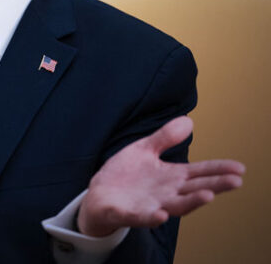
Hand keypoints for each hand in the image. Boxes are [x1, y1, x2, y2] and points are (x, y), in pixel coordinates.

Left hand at [77, 116, 244, 236]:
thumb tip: (189, 121)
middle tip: (236, 181)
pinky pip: (142, 217)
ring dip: (191, 202)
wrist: (98, 195)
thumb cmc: (126, 175)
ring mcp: (150, 205)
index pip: (199, 172)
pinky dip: (152, 217)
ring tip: (208, 195)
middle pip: (194, 189)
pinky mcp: (129, 214)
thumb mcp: (144, 150)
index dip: (218, 170)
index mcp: (170, 177)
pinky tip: (161, 214)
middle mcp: (166, 193)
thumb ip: (165, 138)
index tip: (239, 168)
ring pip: (175, 206)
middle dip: (214, 186)